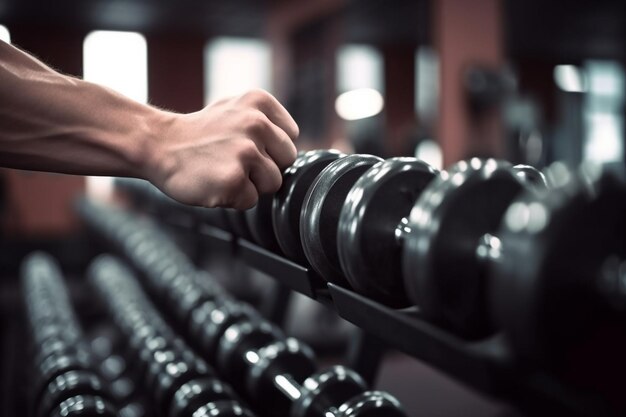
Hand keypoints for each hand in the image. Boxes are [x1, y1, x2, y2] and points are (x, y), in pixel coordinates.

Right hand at [146, 89, 297, 208]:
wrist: (158, 145)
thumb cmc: (200, 134)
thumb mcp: (236, 110)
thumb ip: (268, 123)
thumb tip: (296, 150)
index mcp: (259, 102)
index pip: (291, 137)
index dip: (270, 148)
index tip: (244, 144)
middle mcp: (256, 123)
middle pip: (287, 161)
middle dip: (265, 167)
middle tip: (233, 160)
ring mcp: (245, 152)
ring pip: (273, 183)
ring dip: (250, 184)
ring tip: (223, 170)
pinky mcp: (233, 179)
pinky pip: (251, 201)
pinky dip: (233, 198)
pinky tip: (213, 181)